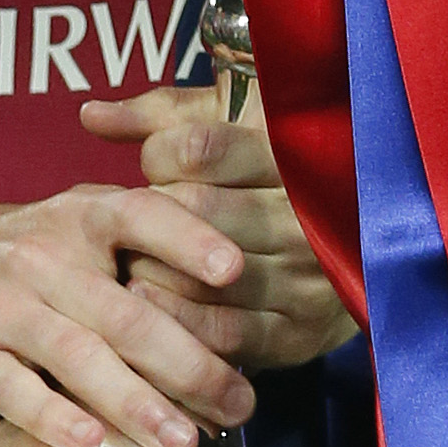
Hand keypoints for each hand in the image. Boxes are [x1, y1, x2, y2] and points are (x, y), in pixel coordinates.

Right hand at [0, 183, 254, 446]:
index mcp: (82, 216)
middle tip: (239, 403)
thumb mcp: (81, 227)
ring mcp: (2, 307)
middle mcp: (42, 256)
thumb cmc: (31, 255)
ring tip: (184, 441)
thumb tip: (234, 311)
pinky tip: (91, 444)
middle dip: (189, 363)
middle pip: (125, 311)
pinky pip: (16, 390)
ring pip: (78, 356)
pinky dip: (54, 418)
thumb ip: (146, 251)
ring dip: (136, 404)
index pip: (141, 215)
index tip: (234, 270)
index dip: (189, 239)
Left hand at [82, 84, 359, 372]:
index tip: (152, 166)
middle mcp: (304, 215)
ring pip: (205, 272)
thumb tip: (89, 114)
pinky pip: (224, 330)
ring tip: (126, 265)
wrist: (358, 260)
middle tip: (129, 224)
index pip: (199, 148)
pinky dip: (176, 321)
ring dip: (152, 271)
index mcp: (288, 156)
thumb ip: (159, 120)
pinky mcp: (299, 332)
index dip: (157, 156)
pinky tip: (146, 305)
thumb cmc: (263, 183)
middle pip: (197, 209)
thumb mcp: (226, 133)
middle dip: (150, 218)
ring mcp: (307, 276)